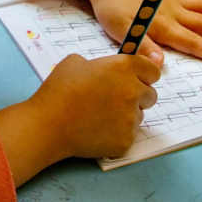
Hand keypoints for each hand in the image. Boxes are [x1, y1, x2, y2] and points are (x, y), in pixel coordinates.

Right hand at [0, 53, 158, 184]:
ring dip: (126, 116)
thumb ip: (100, 64)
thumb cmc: (59, 90)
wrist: (48, 124)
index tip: (137, 79)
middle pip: (150, 95)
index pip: (153, 71)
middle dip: (137, 96)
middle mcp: (133, 90)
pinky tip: (97, 130)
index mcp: (124, 67)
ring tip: (100, 116)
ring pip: (139, 116)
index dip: (144, 75)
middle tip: (115, 100)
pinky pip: (128, 135)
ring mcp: (131, 118)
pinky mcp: (126, 140)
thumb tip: (105, 71)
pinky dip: (117, 134)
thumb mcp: (76, 61)